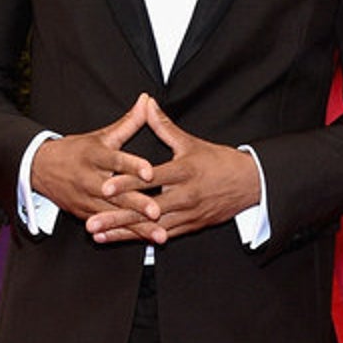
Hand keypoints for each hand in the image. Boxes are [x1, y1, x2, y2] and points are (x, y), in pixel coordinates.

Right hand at [31, 94, 164, 243]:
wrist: (39, 168)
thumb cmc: (77, 150)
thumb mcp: (101, 135)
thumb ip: (128, 122)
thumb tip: (147, 100)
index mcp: (95, 156)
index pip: (116, 160)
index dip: (133, 166)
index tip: (151, 172)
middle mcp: (89, 179)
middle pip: (117, 193)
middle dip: (138, 204)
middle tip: (157, 212)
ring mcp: (86, 200)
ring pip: (114, 215)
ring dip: (136, 226)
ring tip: (159, 234)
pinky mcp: (85, 214)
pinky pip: (108, 227)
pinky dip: (125, 234)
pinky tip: (144, 240)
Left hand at [87, 96, 260, 242]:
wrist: (250, 185)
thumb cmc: (219, 162)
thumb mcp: (191, 142)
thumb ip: (164, 126)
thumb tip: (146, 103)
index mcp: (183, 172)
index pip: (150, 179)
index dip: (127, 183)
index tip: (104, 188)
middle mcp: (184, 196)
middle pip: (146, 209)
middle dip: (117, 218)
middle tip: (92, 225)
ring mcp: (187, 214)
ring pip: (150, 227)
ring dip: (123, 233)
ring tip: (98, 235)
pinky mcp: (189, 227)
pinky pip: (160, 235)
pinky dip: (139, 238)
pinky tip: (118, 239)